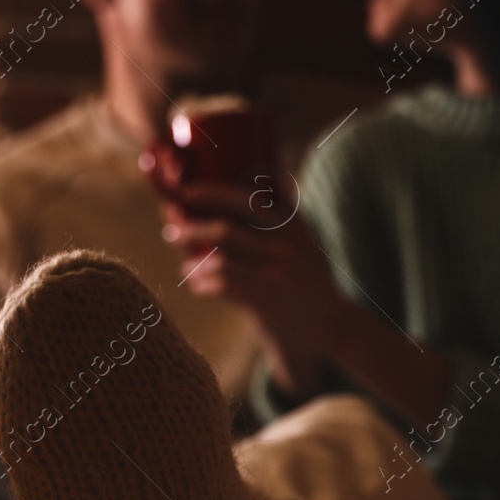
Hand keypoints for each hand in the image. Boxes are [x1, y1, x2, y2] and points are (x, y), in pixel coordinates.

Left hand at [162, 181, 352, 385]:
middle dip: (192, 228)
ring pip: (220, 261)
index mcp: (290, 223)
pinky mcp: (266, 300)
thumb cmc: (307, 274)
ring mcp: (274, 273)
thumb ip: (282, 209)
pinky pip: (223, 287)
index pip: (246, 199)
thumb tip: (254, 177)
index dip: (212, 193)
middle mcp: (283, 245)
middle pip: (226, 230)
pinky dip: (204, 284)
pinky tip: (197, 284)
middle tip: (171, 230)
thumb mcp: (303, 236)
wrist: (328, 321)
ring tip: (185, 265)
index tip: (186, 192)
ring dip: (194, 262)